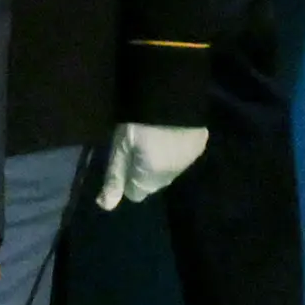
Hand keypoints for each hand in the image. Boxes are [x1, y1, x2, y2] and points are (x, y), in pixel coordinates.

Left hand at [94, 123, 209, 210]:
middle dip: (142, 171)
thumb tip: (105, 206)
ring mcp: (187, 163)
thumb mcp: (120, 148)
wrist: (173, 97)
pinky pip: (182, 158)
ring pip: (168, 172)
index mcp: (150, 178)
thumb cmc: (139, 123)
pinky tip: (170, 133)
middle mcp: (171, 176)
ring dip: (160, 161)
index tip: (124, 158)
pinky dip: (175, 150)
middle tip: (137, 144)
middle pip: (152, 184)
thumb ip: (114, 177)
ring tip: (154, 137)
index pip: (135, 193)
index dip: (126, 177)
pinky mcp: (199, 147)